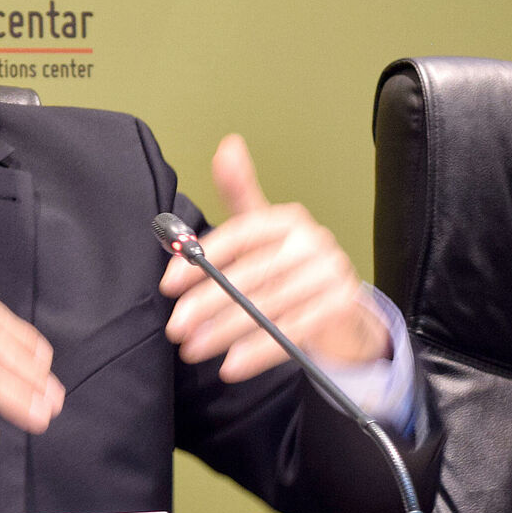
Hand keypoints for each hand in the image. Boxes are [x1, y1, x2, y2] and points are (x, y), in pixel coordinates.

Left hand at [159, 134, 390, 381]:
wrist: (340, 307)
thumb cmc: (286, 265)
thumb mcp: (261, 229)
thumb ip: (238, 193)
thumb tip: (227, 146)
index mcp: (285, 219)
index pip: (237, 236)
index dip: (200, 260)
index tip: (168, 285)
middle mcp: (313, 240)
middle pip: (249, 276)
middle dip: (206, 305)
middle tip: (176, 327)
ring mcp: (332, 273)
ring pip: (267, 307)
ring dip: (225, 334)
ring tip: (194, 349)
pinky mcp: (343, 306)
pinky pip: (292, 332)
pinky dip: (258, 352)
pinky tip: (231, 365)